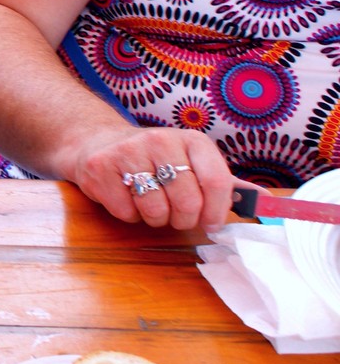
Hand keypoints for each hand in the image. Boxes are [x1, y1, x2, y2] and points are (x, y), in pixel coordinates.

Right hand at [61, 124, 235, 229]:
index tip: (211, 223)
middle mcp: (160, 140)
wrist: (97, 142)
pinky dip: (128, 214)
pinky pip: (126, 211)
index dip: (217, 211)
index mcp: (191, 140)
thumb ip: (226, 183)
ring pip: (156, 210)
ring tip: (149, 203)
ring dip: (155, 218)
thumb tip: (267, 201)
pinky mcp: (100, 167)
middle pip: (187, 202)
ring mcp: (127, 152)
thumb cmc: (153, 159)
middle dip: (183, 219)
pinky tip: (125, 197)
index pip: (217, 181)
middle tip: (175, 214)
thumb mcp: (191, 162)